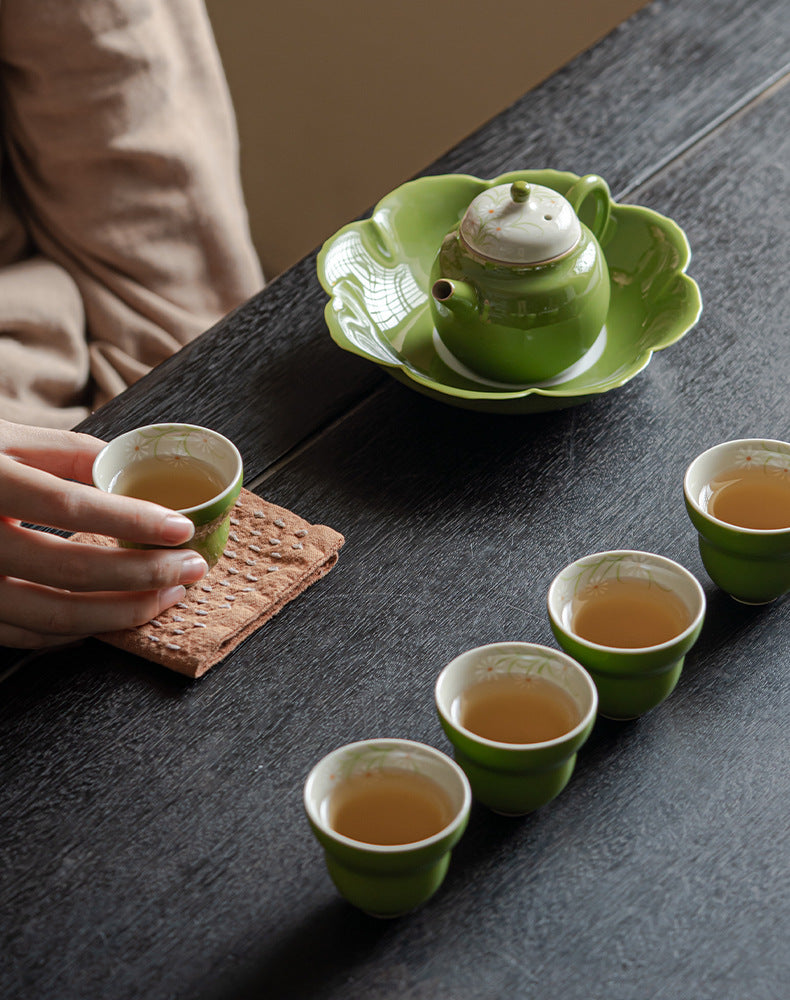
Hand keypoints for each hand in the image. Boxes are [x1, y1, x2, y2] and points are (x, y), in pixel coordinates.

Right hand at [0, 419, 208, 647]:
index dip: (132, 522)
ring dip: (123, 613)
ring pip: (53, 615)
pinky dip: (81, 631)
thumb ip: (64, 452)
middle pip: (70, 570)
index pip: (69, 506)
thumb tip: (128, 470)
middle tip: (192, 568)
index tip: (181, 528)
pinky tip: (117, 616)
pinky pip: (28, 635)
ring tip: (169, 596)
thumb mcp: (1, 437)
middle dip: (144, 574)